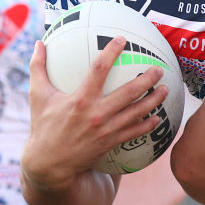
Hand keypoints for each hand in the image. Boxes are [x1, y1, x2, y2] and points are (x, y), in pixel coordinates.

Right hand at [21, 36, 166, 191]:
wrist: (49, 164)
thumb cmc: (43, 126)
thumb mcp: (38, 96)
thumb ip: (38, 68)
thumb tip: (38, 43)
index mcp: (79, 99)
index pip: (99, 70)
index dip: (111, 52)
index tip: (122, 40)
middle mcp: (96, 114)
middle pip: (128, 93)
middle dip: (147, 79)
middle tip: (159, 68)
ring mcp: (106, 130)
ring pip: (136, 113)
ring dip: (153, 101)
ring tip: (166, 89)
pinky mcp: (111, 142)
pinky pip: (134, 132)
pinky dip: (148, 125)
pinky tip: (158, 118)